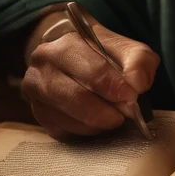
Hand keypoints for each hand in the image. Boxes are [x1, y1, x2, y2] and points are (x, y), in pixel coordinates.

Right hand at [21, 22, 158, 139]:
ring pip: (70, 118)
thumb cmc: (99, 54)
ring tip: (114, 118)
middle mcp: (42, 67)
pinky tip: (97, 122)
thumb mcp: (124, 48)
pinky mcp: (40, 116)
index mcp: (64, 44)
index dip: (115, 86)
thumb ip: (138, 60)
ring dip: (98, 123)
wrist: (70, 57)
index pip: (91, 70)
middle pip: (76, 97)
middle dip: (107, 110)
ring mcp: (35, 93)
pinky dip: (87, 131)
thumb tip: (139, 83)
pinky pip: (65, 131)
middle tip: (126, 114)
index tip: (132, 96)